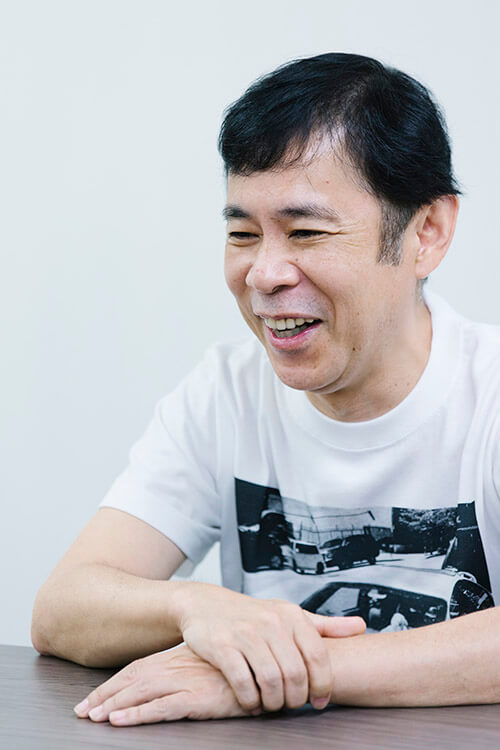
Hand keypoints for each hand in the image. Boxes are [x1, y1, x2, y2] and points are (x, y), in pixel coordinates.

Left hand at [74, 644, 248, 724]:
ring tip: (94, 718)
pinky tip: (121, 722)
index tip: (92, 698)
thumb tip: (166, 680)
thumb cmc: (238, 663)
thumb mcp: (207, 662)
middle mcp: (176, 667)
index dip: (112, 685)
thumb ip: (186, 668)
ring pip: (140, 693)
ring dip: (114, 706)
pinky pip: (161, 708)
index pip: (136, 670)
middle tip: (82, 711)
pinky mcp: (198, 698)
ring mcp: (186, 681)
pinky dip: (138, 715)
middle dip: (104, 696)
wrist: (264, 660)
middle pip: (131, 680)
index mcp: (176, 658)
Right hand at [176, 583, 365, 712]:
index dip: (322, 685)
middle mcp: (271, 622)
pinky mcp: (222, 646)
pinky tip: (251, 701)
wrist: (206, 605)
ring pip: (271, 680)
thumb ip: (325, 625)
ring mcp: (245, 633)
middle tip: (292, 705)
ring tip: (272, 704)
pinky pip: (242, 682)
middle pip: (295, 674)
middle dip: (296, 699)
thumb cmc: (253, 614)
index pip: (318, 656)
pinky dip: (250, 700)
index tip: (320, 700)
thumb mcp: (290, 614)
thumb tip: (361, 627)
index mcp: (291, 615)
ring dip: (274, 702)